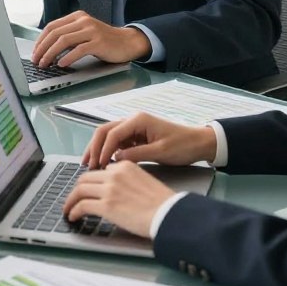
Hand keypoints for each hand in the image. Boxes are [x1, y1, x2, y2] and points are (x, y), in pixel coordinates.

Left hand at [32, 12, 150, 68]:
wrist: (127, 42)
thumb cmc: (104, 41)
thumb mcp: (84, 33)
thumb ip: (69, 36)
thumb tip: (46, 49)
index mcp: (77, 17)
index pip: (51, 26)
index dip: (40, 40)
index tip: (35, 53)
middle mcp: (83, 21)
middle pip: (55, 33)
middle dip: (42, 48)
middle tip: (37, 61)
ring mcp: (91, 30)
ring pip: (64, 40)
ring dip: (51, 54)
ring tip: (46, 64)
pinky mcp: (99, 42)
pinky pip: (79, 49)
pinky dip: (68, 58)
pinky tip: (62, 64)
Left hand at [62, 160, 174, 238]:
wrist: (169, 214)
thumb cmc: (163, 204)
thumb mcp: (144, 182)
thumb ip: (128, 181)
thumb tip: (117, 192)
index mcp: (125, 166)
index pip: (100, 172)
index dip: (92, 182)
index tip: (89, 190)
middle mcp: (114, 174)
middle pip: (85, 178)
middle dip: (77, 190)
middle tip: (74, 199)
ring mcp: (109, 189)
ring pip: (80, 190)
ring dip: (71, 201)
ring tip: (69, 209)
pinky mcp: (106, 205)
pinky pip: (82, 206)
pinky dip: (74, 210)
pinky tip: (73, 216)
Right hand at [83, 112, 216, 168]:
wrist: (199, 143)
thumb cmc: (182, 146)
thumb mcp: (160, 152)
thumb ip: (136, 155)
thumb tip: (115, 160)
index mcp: (138, 120)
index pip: (112, 133)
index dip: (103, 150)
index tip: (98, 165)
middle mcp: (132, 120)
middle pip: (105, 131)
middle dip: (94, 147)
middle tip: (87, 164)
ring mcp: (133, 127)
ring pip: (108, 135)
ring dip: (98, 148)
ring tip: (90, 163)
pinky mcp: (136, 135)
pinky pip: (117, 141)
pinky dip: (108, 151)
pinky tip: (104, 162)